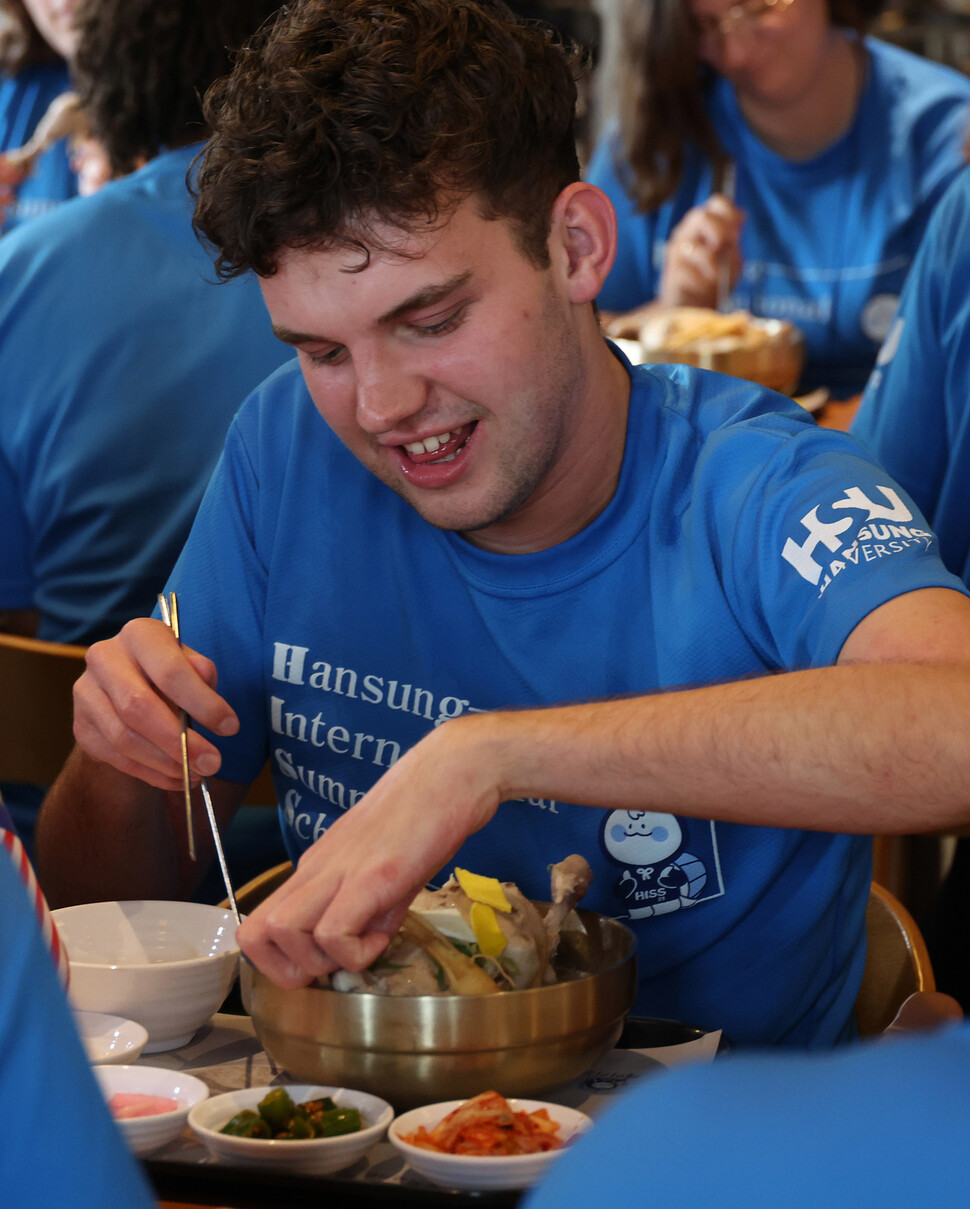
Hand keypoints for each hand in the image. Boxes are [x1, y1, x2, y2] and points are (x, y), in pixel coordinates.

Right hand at [72, 617, 238, 790]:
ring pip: (124, 738)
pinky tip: (176, 778)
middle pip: (138, 707)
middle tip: (212, 763)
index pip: (169, 671)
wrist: (126, 686)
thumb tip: (206, 683)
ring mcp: (86, 693)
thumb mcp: (190, 664)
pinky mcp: (81, 726)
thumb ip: (200, 672)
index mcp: (138, 635)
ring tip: (196, 773)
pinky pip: (115, 757)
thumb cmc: (167, 671)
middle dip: (180, 742)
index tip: (230, 728)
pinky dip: (150, 773)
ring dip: (165, 763)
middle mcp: (104, 658)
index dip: (202, 702)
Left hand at [236, 716, 504, 986]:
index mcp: (315, 868)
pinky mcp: (371, 876)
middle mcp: (315, 869)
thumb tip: (360, 946)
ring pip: (281, 933)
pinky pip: (333, 932)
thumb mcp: (384, 867)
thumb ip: (366, 907)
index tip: (328, 958)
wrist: (454, 771)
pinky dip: (355, 951)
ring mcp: (339, 870)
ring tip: (365, 944)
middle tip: (339, 961)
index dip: (284, 959)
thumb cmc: (425, 814)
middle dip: (291, 969)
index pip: (260, 926)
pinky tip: (385, 933)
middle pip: (254, 935)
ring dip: (321, 960)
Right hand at [657, 195, 743, 308]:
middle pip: (701, 216)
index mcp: (702, 226)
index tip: (736, 233)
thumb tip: (741, 216)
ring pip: (697, 249)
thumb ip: (733, 239)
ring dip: (713, 267)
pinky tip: (704, 291)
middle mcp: (686, 233)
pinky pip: (691, 275)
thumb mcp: (730, 259)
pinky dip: (703, 285)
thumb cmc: (712, 282)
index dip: (729, 213)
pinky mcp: (671, 274)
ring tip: (716, 279)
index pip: (716, 203)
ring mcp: (676, 253)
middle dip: (720, 233)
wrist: (691, 311)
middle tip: (725, 251)